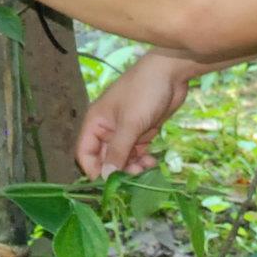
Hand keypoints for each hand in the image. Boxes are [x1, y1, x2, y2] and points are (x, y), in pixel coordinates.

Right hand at [76, 53, 195, 177]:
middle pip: (105, 159)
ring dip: (132, 168)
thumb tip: (105, 177)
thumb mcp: (130, 123)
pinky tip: (152, 162)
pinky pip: (136, 154)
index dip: (94, 170)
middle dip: (117, 170)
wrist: (171, 72)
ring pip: (122, 159)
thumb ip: (118, 151)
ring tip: (145, 168)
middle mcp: (107, 129)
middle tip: (133, 177)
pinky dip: (142, 161)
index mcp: (95, 122)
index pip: (85, 153)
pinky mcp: (141, 132)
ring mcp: (125, 131)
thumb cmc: (144, 91)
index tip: (109, 184)